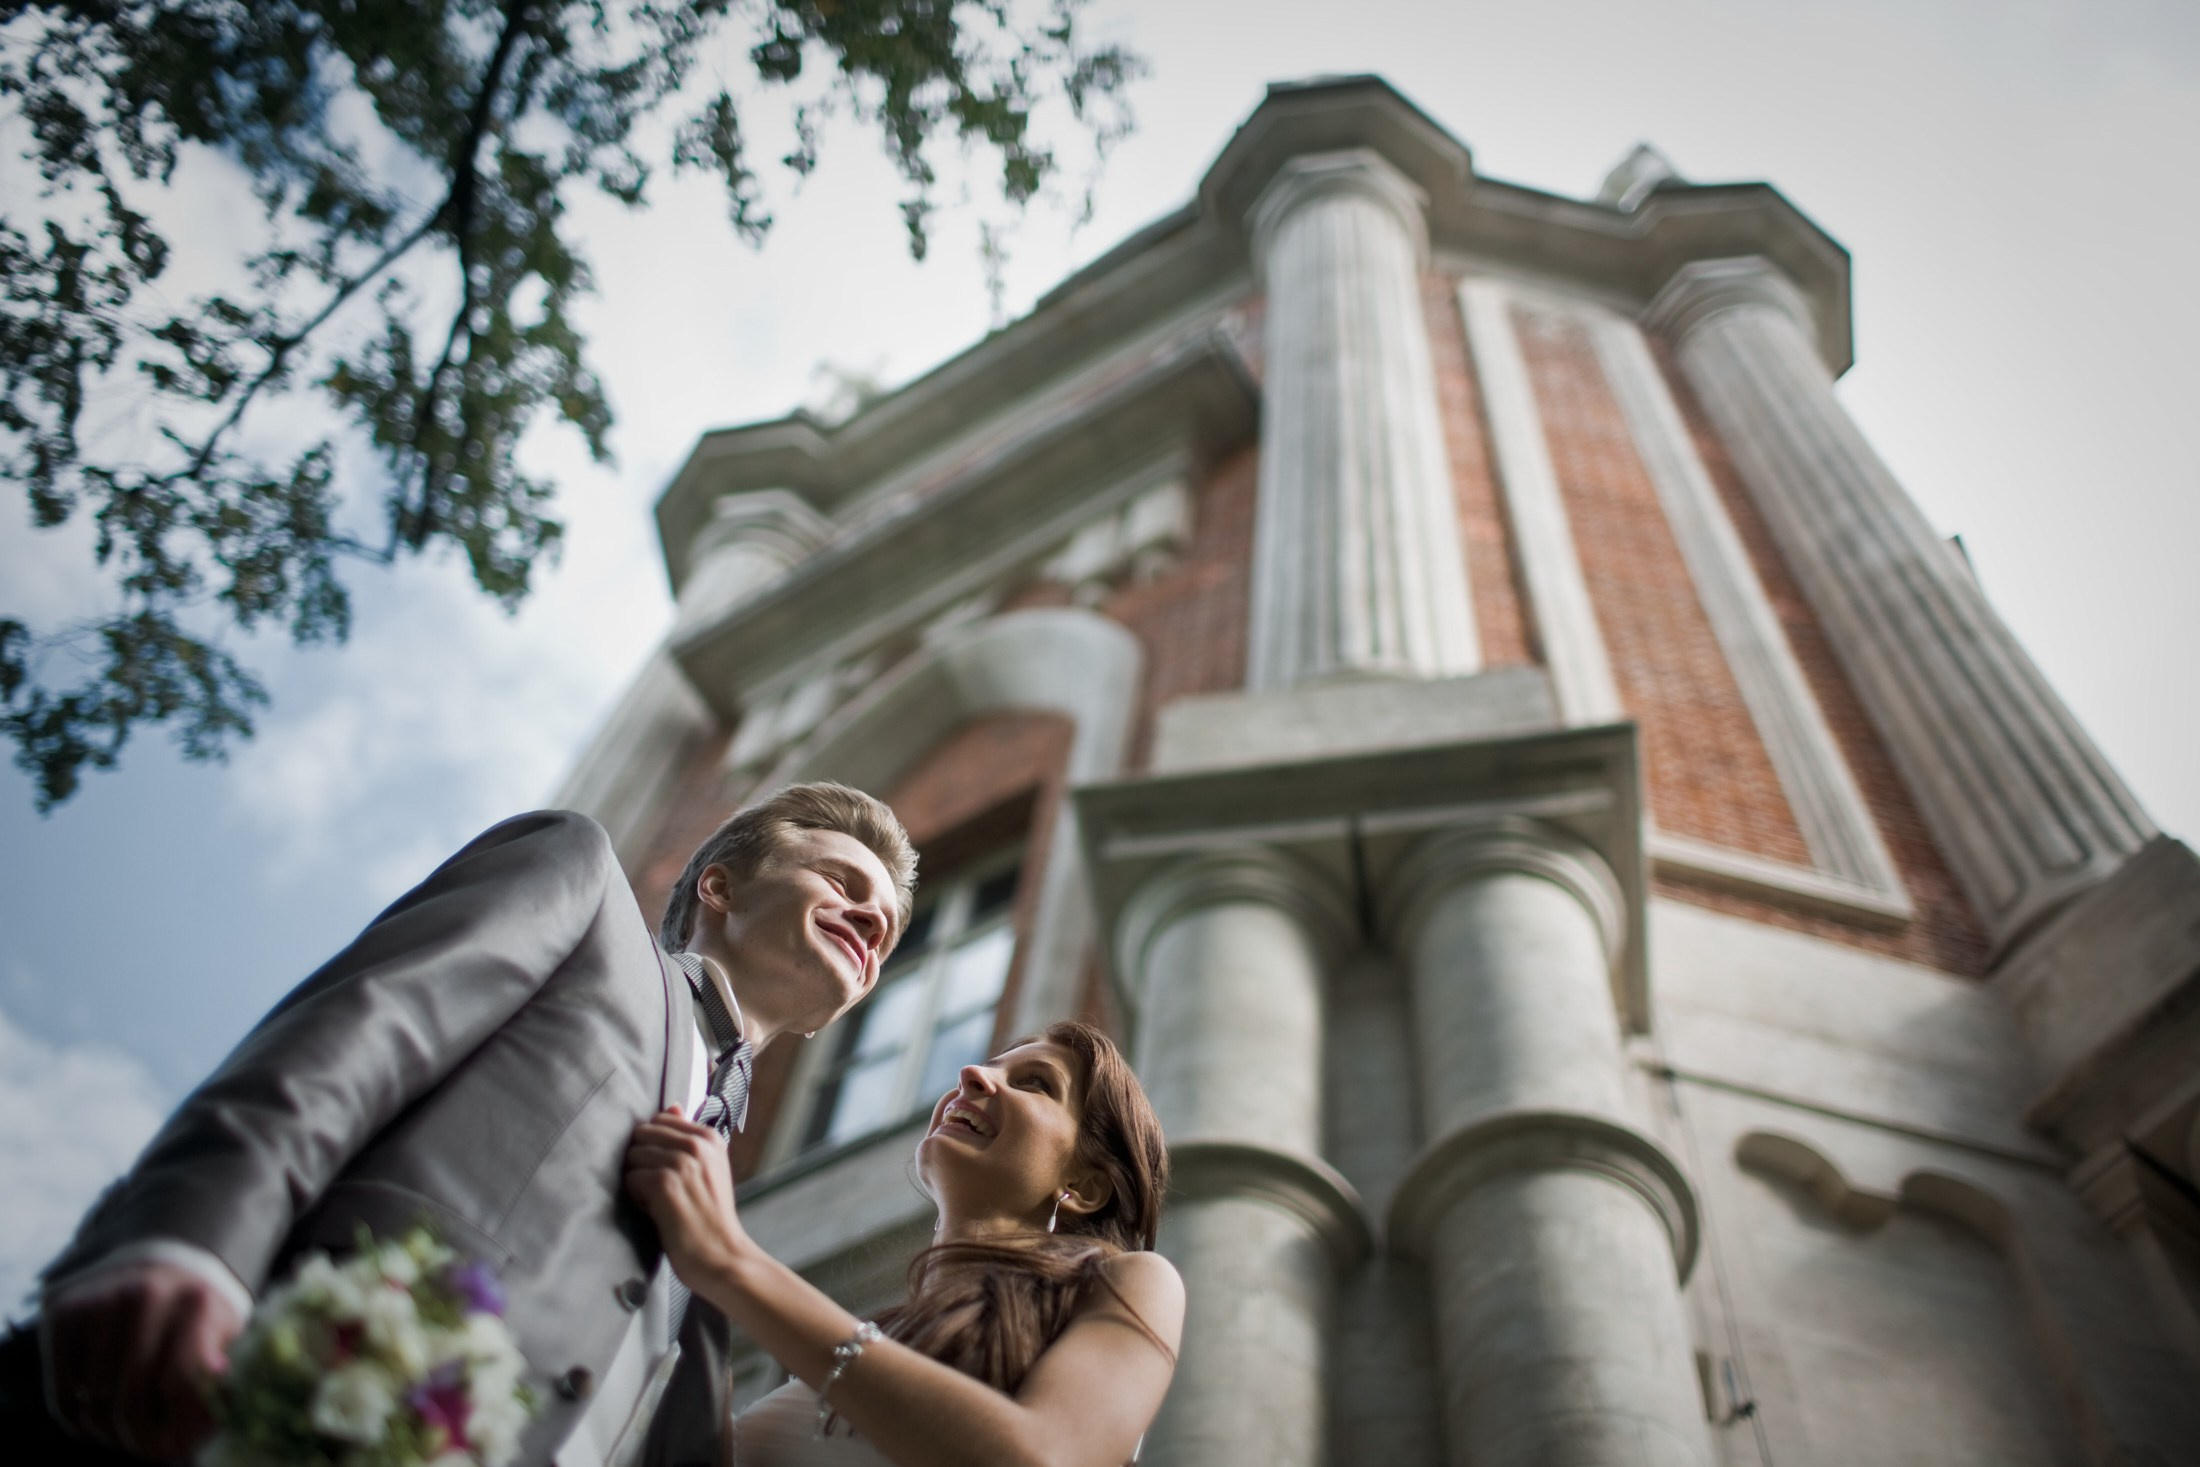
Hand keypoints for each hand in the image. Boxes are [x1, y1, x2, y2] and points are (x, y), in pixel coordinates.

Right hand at [42, 1261, 240, 1460]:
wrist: (160, 1262)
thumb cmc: (198, 1314)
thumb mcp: (227, 1338)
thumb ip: (226, 1373)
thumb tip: (216, 1405)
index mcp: (197, 1298)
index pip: (181, 1384)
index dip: (181, 1428)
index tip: (181, 1450)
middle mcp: (144, 1294)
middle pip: (131, 1402)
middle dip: (142, 1440)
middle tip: (152, 1451)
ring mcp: (97, 1300)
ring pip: (94, 1406)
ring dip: (111, 1433)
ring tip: (131, 1430)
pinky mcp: (60, 1312)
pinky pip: (63, 1398)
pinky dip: (81, 1420)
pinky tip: (103, 1411)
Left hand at [624, 1107, 747, 1282]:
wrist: (723, 1256)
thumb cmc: (711, 1216)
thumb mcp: (708, 1168)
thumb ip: (688, 1136)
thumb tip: (673, 1106)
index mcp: (710, 1137)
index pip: (660, 1120)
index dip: (654, 1147)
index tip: (669, 1171)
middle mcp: (697, 1145)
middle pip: (642, 1135)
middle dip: (643, 1161)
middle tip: (660, 1188)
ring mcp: (681, 1163)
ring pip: (633, 1157)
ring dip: (639, 1181)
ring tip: (660, 1201)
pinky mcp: (664, 1184)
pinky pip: (630, 1179)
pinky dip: (637, 1198)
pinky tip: (657, 1212)